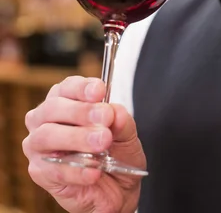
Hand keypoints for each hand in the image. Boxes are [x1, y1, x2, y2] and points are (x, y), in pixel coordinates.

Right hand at [23, 76, 145, 212]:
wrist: (118, 188)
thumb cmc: (116, 152)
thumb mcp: (126, 134)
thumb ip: (121, 121)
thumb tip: (114, 112)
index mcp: (66, 101)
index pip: (68, 87)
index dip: (82, 87)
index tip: (100, 91)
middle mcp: (46, 119)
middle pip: (53, 108)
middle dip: (80, 111)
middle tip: (105, 118)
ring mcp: (38, 146)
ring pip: (47, 136)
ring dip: (76, 137)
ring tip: (102, 142)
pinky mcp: (40, 172)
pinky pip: (54, 169)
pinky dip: (77, 170)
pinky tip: (95, 171)